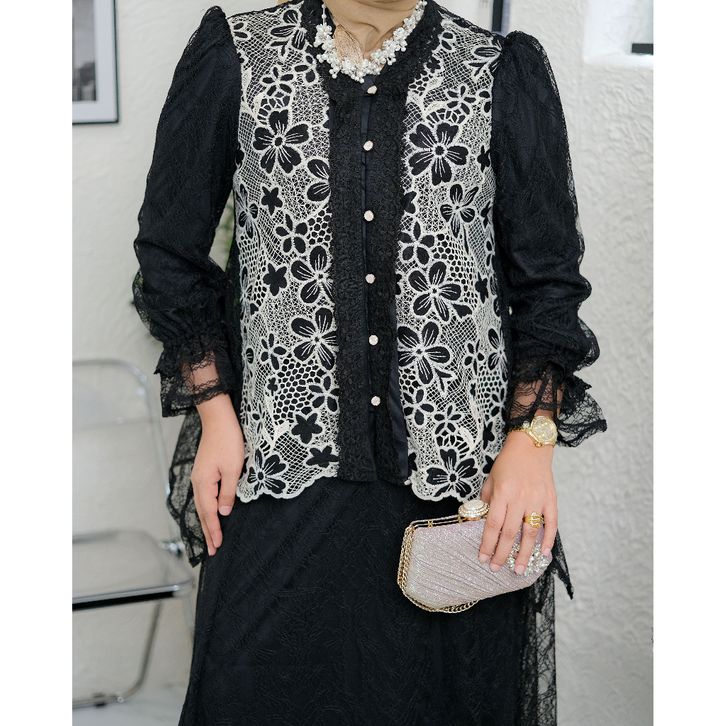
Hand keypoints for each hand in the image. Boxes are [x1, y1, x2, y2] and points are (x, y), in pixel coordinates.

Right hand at [190, 393, 244, 555]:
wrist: (218, 419)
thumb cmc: (228, 441)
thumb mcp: (234, 468)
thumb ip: (229, 492)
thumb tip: (223, 514)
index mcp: (204, 483)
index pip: (209, 513)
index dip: (213, 531)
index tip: (217, 547)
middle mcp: (197, 482)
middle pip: (202, 512)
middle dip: (207, 532)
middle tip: (212, 551)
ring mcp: (199, 477)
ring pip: (202, 505)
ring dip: (207, 522)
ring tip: (211, 538)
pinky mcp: (204, 472)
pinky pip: (204, 496)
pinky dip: (206, 510)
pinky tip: (210, 514)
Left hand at [477, 430, 557, 573]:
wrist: (531, 445)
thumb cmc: (507, 463)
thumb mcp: (491, 480)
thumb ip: (486, 502)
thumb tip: (479, 524)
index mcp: (502, 493)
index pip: (493, 525)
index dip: (487, 544)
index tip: (483, 558)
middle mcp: (519, 498)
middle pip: (510, 533)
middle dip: (502, 554)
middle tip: (497, 569)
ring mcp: (537, 499)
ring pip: (530, 532)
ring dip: (524, 553)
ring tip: (519, 569)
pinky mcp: (551, 499)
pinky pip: (551, 523)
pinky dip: (548, 540)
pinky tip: (543, 554)